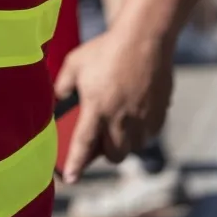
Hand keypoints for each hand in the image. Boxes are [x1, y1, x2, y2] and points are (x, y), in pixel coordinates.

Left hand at [53, 26, 172, 183]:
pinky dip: (141, 132)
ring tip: (118, 129)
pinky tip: (135, 117)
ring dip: (124, 144)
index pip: (83, 145)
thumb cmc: (106, 49)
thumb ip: (62, 85)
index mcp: (96, 109)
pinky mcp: (159, 113)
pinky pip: (149, 134)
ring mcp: (142, 117)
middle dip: (104, 153)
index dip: (76, 165)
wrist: (144, 37)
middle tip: (99, 141)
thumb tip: (57, 98)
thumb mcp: (75, 63)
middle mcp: (120, 119)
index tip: (71, 178)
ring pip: (133, 147)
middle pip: (113, 154)